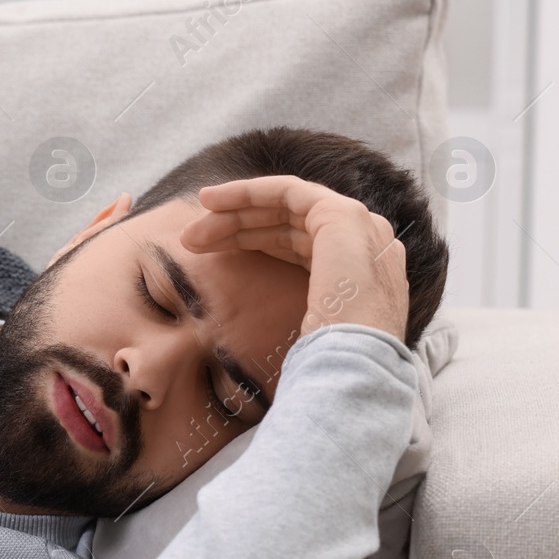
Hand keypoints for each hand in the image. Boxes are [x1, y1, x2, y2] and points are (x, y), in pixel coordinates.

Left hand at [178, 175, 408, 342]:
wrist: (349, 367)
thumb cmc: (323, 365)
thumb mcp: (304, 335)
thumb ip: (295, 316)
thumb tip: (255, 326)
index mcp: (361, 275)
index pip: (302, 246)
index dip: (255, 243)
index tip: (211, 251)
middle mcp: (368, 246)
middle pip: (292, 224)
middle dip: (238, 228)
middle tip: (191, 241)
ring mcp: (361, 228)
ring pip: (287, 206)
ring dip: (235, 212)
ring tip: (191, 233)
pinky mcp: (343, 216)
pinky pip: (288, 191)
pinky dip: (248, 191)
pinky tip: (211, 201)